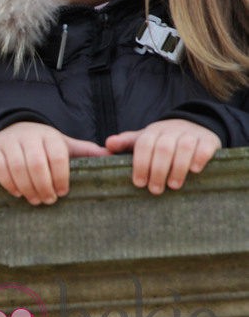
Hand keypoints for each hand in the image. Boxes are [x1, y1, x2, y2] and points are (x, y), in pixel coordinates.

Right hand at [0, 122, 109, 204]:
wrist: (13, 129)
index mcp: (49, 136)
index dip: (60, 177)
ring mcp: (8, 141)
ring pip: (17, 167)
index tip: (63, 192)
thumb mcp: (64, 145)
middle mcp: (28, 135)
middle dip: (43, 186)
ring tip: (34, 199)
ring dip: (27, 187)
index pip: (57, 156)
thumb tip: (113, 156)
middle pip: (36, 163)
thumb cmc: (44, 144)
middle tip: (48, 200)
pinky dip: (9, 183)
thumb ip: (86, 151)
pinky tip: (17, 193)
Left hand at [105, 119, 219, 194]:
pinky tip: (195, 171)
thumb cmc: (162, 140)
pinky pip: (204, 147)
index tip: (139, 183)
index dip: (140, 164)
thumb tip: (107, 144)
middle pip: (162, 148)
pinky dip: (199, 158)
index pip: (143, 145)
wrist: (193, 126)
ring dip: (177, 167)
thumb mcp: (144, 139)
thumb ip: (126, 143)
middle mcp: (171, 130)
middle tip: (155, 190)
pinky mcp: (209, 140)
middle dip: (157, 170)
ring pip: (184, 147)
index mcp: (152, 131)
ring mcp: (191, 134)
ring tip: (173, 186)